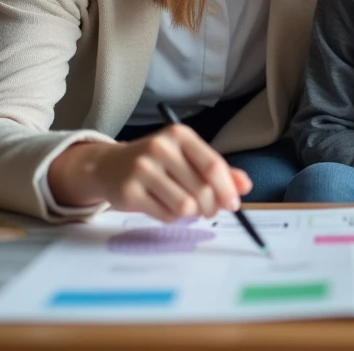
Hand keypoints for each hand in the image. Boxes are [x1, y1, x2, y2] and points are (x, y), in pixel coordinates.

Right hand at [47, 125, 251, 222]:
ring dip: (191, 213)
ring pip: (185, 206)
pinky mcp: (129, 192)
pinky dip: (172, 217)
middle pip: (201, 190)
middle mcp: (160, 148)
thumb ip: (217, 171)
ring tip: (185, 206)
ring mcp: (142, 169)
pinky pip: (166, 215)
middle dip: (211, 207)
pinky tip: (164, 206)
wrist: (109, 166)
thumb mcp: (187, 157)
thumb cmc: (157, 162)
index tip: (234, 205)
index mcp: (179, 135)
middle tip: (209, 211)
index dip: (227, 189)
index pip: (212, 166)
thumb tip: (245, 186)